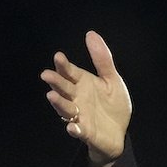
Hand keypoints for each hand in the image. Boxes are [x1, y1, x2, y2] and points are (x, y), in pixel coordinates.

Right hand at [40, 31, 131, 166]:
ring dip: (59, 103)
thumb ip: (102, 59)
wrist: (119, 131)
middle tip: (46, 74)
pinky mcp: (86, 132)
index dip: (64, 65)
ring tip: (52, 96)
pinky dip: (74, 129)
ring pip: (66, 109)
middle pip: (64, 89)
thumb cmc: (112, 104)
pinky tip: (73, 127)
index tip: (58, 56)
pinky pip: (79, 131)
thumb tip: (90, 34)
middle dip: (56, 82)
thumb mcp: (111, 80)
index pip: (70, 73)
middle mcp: (77, 98)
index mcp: (82, 84)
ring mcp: (80, 116)